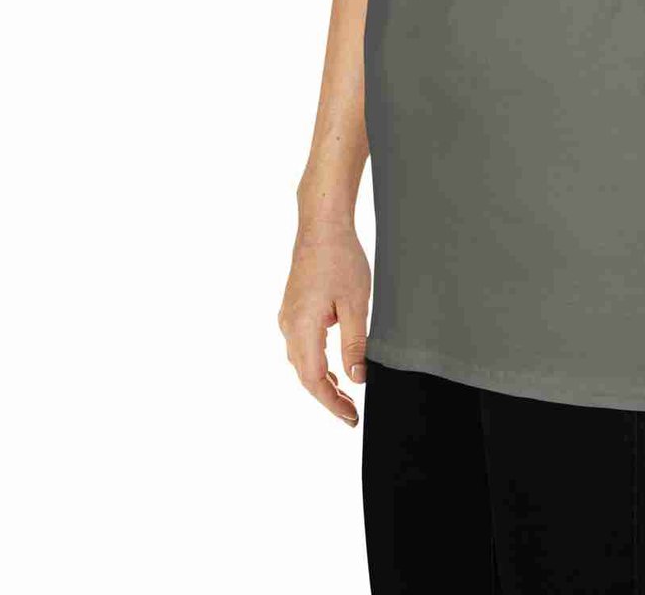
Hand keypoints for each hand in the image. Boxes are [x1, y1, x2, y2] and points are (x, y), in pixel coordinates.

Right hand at [278, 223, 371, 425]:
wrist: (321, 225)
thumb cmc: (340, 258)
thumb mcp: (356, 304)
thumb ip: (355, 343)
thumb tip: (357, 378)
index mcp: (303, 327)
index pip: (315, 380)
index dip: (332, 403)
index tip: (351, 418)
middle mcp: (289, 325)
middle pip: (305, 374)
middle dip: (327, 397)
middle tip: (351, 413)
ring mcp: (288, 316)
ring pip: (301, 361)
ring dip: (320, 380)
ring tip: (344, 394)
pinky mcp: (292, 308)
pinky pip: (300, 345)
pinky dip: (315, 361)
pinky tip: (331, 364)